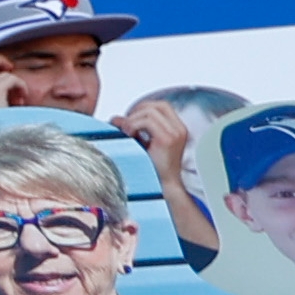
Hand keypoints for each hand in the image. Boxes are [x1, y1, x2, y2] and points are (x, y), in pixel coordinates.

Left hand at [118, 98, 208, 219]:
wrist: (162, 189)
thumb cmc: (151, 171)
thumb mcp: (141, 145)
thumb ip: (132, 129)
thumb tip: (114, 118)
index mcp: (177, 129)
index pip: (161, 106)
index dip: (142, 108)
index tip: (128, 120)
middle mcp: (180, 129)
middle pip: (157, 105)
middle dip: (137, 111)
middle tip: (124, 126)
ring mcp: (176, 133)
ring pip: (150, 111)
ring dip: (133, 119)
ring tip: (126, 133)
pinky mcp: (168, 139)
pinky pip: (148, 121)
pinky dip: (134, 124)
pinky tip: (129, 136)